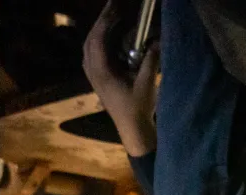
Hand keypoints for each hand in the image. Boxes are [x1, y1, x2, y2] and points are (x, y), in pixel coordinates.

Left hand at [83, 1, 158, 156]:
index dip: (106, 20)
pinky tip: (109, 39)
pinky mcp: (97, 81)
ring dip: (98, 31)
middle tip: (113, 7)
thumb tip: (157, 39)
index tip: (115, 6)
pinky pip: (91, 56)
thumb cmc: (139, 109)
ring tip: (111, 19)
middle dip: (101, 22)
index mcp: (102, 72)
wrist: (132, 131)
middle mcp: (94, 73)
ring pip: (88, 48)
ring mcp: (93, 78)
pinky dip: (98, 42)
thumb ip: (151, 59)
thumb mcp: (147, 82)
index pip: (98, 39)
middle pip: (90, 40)